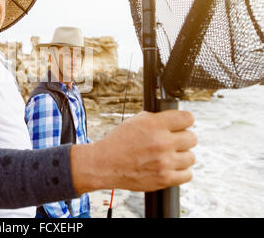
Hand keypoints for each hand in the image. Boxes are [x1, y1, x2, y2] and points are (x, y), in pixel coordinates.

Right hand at [70, 110, 196, 193]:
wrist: (105, 164)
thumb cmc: (120, 142)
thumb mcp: (136, 121)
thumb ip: (158, 119)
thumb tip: (177, 119)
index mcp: (155, 124)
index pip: (188, 118)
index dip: (184, 122)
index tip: (181, 126)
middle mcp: (162, 142)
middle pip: (192, 138)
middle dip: (183, 139)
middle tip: (172, 142)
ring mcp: (164, 162)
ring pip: (191, 157)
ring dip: (182, 156)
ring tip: (168, 156)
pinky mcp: (164, 179)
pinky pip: (188, 174)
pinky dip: (181, 171)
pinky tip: (170, 167)